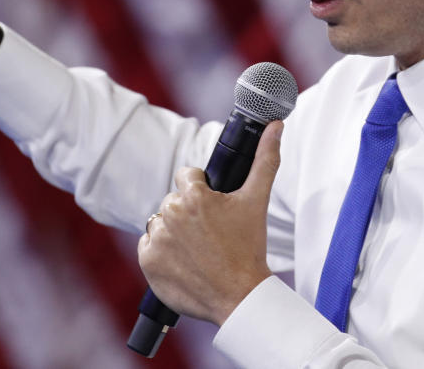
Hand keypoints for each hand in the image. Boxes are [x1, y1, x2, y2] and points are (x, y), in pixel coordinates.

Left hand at [137, 121, 283, 325]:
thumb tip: (276, 126)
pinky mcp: (147, 260)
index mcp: (194, 195)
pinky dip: (161, 253)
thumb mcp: (257, 201)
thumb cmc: (249, 248)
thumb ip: (266, 159)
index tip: (213, 211)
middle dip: (188, 214)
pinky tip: (183, 262)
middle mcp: (170, 213)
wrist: (238, 296)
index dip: (201, 191)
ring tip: (198, 250)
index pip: (186, 177)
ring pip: (161, 223)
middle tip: (210, 234)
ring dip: (174, 232)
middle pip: (173, 201)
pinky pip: (148, 246)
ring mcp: (157, 238)